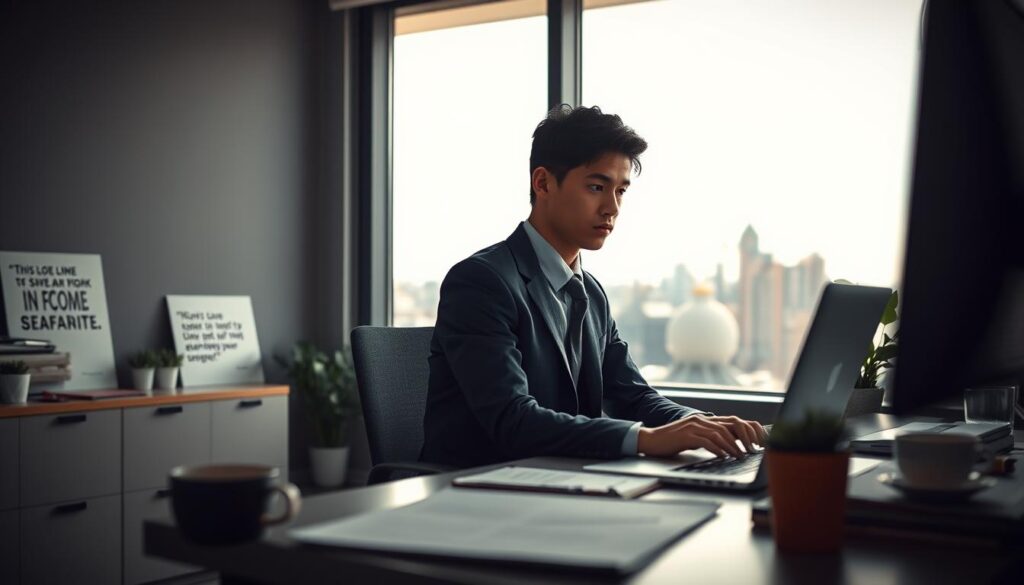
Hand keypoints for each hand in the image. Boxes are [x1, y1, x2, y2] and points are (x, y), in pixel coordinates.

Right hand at [636, 414, 767, 458]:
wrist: (650, 440)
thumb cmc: (671, 441)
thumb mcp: (693, 438)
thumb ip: (708, 438)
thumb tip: (727, 447)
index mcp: (705, 420)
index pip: (733, 421)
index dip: (748, 430)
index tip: (757, 442)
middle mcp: (702, 420)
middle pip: (731, 424)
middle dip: (745, 437)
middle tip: (753, 450)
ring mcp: (694, 426)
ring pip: (721, 433)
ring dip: (733, 446)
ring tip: (740, 456)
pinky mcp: (686, 435)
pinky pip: (706, 441)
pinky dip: (717, 449)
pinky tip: (723, 456)